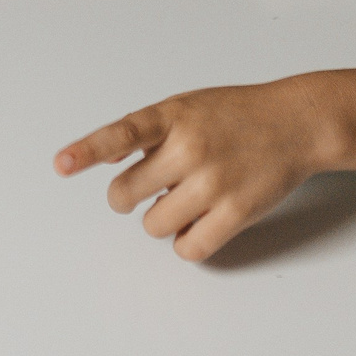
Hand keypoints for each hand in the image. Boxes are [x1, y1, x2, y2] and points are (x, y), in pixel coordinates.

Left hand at [56, 63, 355, 259]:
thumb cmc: (235, 116)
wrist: (295, 123)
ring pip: (153, 226)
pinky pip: (188, 248)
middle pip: (125, 196)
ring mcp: (213, 182)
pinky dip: (187, 242)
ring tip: (186, 199)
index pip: (121, 133)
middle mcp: (190, 147)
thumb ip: (146, 131)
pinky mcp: (235, 213)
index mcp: (172, 116)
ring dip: (162, 220)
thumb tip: (102, 159)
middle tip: (149, 189)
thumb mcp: (186, 106)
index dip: (88, 150)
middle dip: (130, 198)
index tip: (61, 164)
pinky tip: (200, 221)